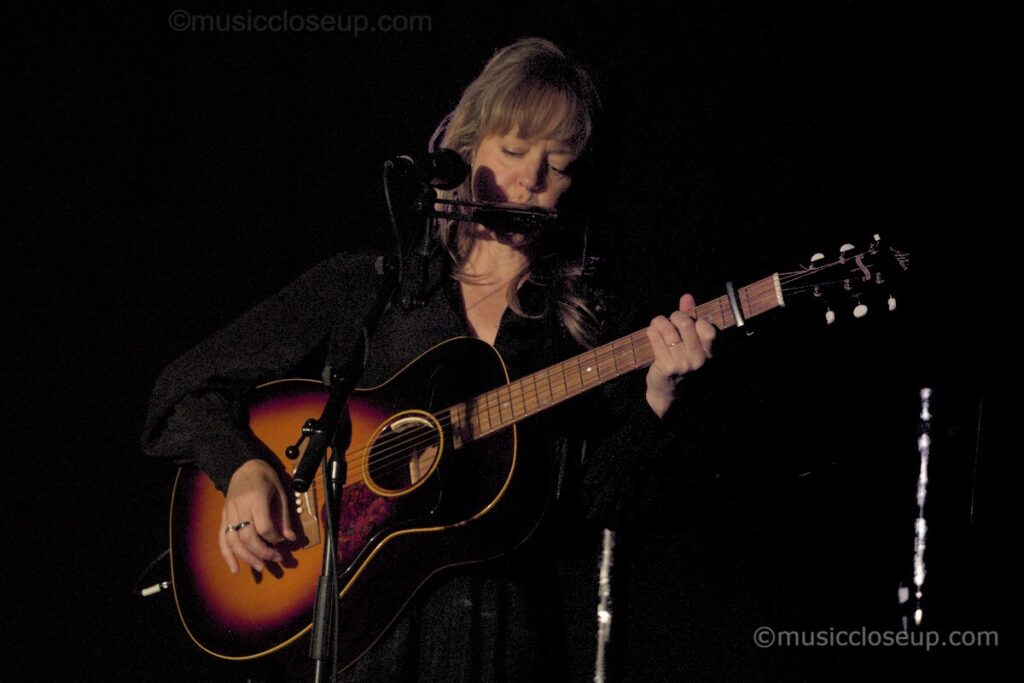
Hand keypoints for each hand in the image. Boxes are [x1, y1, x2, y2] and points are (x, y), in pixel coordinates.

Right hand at [218, 459, 297, 572]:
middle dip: (262, 552)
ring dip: (246, 557)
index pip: (263, 526)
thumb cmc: (266, 479)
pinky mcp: (223, 517)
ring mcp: (228, 513)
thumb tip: (290, 539)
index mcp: (256, 498)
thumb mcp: (280, 493)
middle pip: (247, 536)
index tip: (282, 540)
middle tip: (276, 559)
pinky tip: (235, 569)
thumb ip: (283, 517)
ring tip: (260, 568)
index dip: (274, 538)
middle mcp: (239, 507)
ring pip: (233, 541)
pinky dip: (227, 555)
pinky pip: (222, 539)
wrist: (244, 467)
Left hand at [645, 293, 715, 417]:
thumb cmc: (681, 366)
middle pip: (685, 323)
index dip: (694, 320)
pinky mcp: (666, 366)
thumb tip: (687, 297)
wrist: (669, 396)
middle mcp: (698, 359)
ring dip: (659, 322)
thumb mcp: (691, 346)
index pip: (707, 328)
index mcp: (709, 354)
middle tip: (670, 320)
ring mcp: (682, 363)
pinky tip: (651, 333)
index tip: (686, 323)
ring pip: (667, 329)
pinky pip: (655, 337)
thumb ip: (691, 320)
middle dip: (674, 316)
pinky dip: (652, 331)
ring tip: (657, 325)